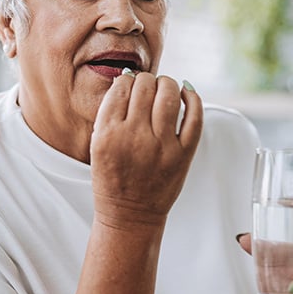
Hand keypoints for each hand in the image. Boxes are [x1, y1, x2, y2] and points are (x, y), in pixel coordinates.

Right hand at [90, 72, 202, 227]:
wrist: (129, 215)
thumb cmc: (111, 178)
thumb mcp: (98, 144)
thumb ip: (110, 113)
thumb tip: (127, 78)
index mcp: (108, 133)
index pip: (122, 87)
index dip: (127, 80)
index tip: (130, 84)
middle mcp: (135, 137)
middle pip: (145, 86)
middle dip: (146, 80)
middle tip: (147, 86)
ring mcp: (162, 146)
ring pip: (169, 95)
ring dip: (167, 84)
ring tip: (165, 86)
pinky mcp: (183, 155)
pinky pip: (194, 117)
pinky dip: (193, 98)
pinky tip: (187, 92)